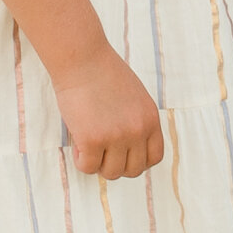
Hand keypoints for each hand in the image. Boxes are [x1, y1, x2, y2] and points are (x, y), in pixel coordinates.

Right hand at [52, 50, 165, 179]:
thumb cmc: (104, 75)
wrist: (83, 60)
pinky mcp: (92, 139)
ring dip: (98, 164)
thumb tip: (128, 151)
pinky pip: (88, 167)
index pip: (154, 158)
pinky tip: (78, 143)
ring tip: (88, 144)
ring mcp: (117, 136)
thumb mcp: (136, 99)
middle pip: (133, 170)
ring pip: (111, 173)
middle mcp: (138, 131)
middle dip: (116, 165)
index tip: (122, 154)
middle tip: (102, 151)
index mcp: (151, 120)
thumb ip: (136, 122)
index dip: (137, 161)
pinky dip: (81, 160)